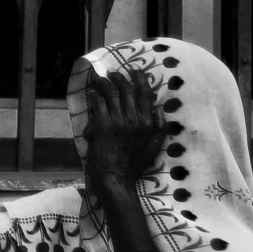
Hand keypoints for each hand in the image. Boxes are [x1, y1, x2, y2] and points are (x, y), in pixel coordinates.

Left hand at [82, 66, 166, 196]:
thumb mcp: (155, 146)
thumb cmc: (135, 165)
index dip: (140, 80)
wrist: (117, 179)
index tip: (135, 72)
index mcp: (148, 123)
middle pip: (128, 91)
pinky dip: (95, 95)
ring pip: (112, 94)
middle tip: (114, 73)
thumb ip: (160, 126)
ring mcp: (118, 122)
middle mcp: (135, 119)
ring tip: (102, 79)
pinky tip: (92, 92)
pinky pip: (99, 104)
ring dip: (106, 83)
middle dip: (120, 78)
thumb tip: (159, 107)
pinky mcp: (103, 126)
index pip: (145, 94)